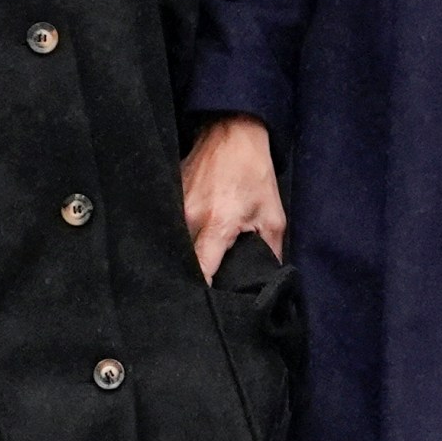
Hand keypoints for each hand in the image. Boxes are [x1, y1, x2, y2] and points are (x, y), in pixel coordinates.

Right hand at [182, 114, 285, 280]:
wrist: (232, 131)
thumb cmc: (254, 172)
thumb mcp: (273, 215)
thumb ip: (269, 253)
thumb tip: (267, 283)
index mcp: (217, 225)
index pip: (201, 272)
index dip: (203, 293)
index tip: (206, 309)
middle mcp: (189, 217)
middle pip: (182, 262)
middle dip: (190, 278)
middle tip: (201, 293)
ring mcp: (174, 205)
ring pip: (173, 246)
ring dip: (183, 258)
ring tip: (194, 266)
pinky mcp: (168, 196)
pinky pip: (169, 227)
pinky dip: (178, 238)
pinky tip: (187, 242)